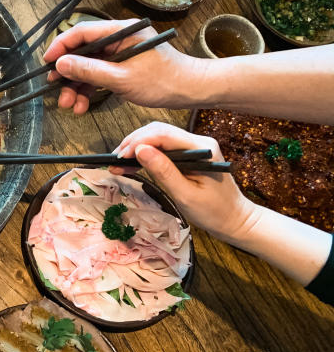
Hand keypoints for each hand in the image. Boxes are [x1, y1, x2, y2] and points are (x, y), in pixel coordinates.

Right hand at [42, 19, 202, 113]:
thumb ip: (90, 70)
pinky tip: (82, 105)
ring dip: (77, 86)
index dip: (61, 46)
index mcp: (121, 31)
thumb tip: (61, 64)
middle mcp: (119, 39)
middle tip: (55, 89)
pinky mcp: (122, 67)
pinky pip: (99, 76)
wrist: (192, 91)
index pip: (82, 32)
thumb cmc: (165, 80)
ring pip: (89, 67)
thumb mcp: (122, 78)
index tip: (47, 62)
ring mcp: (120, 53)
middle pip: (83, 52)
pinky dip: (89, 90)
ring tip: (69, 105)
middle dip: (68, 74)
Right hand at [112, 122, 256, 241]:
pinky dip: (144, 155)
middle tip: (114, 159)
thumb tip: (140, 151)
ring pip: (157, 138)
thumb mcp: (186, 195)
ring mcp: (192, 146)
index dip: (139, 142)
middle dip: (133, 143)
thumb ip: (164, 172)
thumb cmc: (214, 212)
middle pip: (158, 131)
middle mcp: (197, 141)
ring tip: (117, 162)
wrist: (235, 220)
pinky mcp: (187, 154)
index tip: (120, 156)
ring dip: (136, 147)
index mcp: (201, 148)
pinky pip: (162, 148)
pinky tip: (129, 164)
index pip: (164, 134)